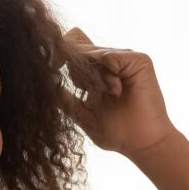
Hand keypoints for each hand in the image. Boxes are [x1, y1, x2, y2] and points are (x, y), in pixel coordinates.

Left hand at [62, 27, 177, 156]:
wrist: (142, 144)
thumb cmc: (116, 133)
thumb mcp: (82, 114)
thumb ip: (65, 99)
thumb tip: (46, 84)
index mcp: (96, 71)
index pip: (74, 44)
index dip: (60, 50)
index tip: (52, 65)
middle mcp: (111, 61)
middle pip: (80, 47)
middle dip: (77, 70)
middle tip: (90, 91)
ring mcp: (125, 59)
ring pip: (93, 52)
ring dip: (94, 76)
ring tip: (108, 94)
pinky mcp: (140, 61)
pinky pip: (111, 56)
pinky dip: (108, 74)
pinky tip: (115, 90)